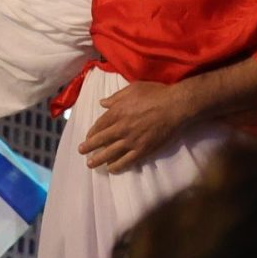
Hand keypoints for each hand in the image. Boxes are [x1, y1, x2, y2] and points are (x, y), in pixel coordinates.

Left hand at [78, 79, 194, 172]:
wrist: (175, 106)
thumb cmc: (155, 93)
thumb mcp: (133, 88)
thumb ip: (116, 97)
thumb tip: (102, 103)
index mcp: (118, 112)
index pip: (99, 125)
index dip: (92, 132)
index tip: (88, 137)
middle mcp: (121, 128)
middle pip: (101, 140)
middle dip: (89, 147)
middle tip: (81, 152)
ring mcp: (132, 141)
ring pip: (111, 153)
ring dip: (99, 159)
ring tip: (91, 164)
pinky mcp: (143, 150)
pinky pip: (127, 161)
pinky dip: (117, 166)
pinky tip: (111, 169)